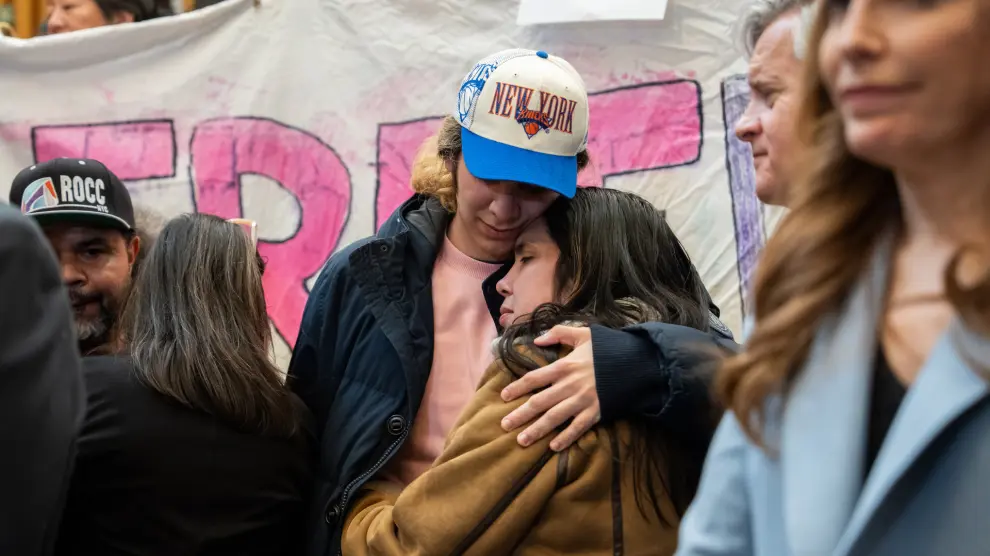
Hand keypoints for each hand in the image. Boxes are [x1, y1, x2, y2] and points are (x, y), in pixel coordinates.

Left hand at [499, 325, 600, 451]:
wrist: (637, 363)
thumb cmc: (608, 348)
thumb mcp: (584, 334)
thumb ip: (559, 333)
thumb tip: (537, 340)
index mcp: (564, 366)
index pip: (533, 378)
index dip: (517, 388)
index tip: (503, 396)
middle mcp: (570, 385)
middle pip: (539, 402)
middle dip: (520, 415)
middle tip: (505, 425)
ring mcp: (582, 401)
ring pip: (554, 418)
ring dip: (537, 430)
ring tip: (522, 441)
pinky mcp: (596, 412)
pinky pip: (577, 428)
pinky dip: (565, 438)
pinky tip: (553, 447)